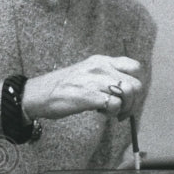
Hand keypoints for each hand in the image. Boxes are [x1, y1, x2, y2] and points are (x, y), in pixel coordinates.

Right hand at [22, 55, 144, 121]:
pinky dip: (113, 113)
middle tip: (123, 110)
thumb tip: (129, 91)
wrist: (36, 94)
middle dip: (133, 101)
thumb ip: (107, 75)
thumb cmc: (63, 87)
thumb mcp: (88, 72)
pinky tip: (101, 113)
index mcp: (102, 61)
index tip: (129, 96)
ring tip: (111, 112)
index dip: (136, 83)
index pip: (135, 66)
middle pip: (135, 83)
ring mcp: (94, 81)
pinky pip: (115, 104)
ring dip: (124, 108)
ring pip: (128, 93)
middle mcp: (101, 67)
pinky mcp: (88, 96)